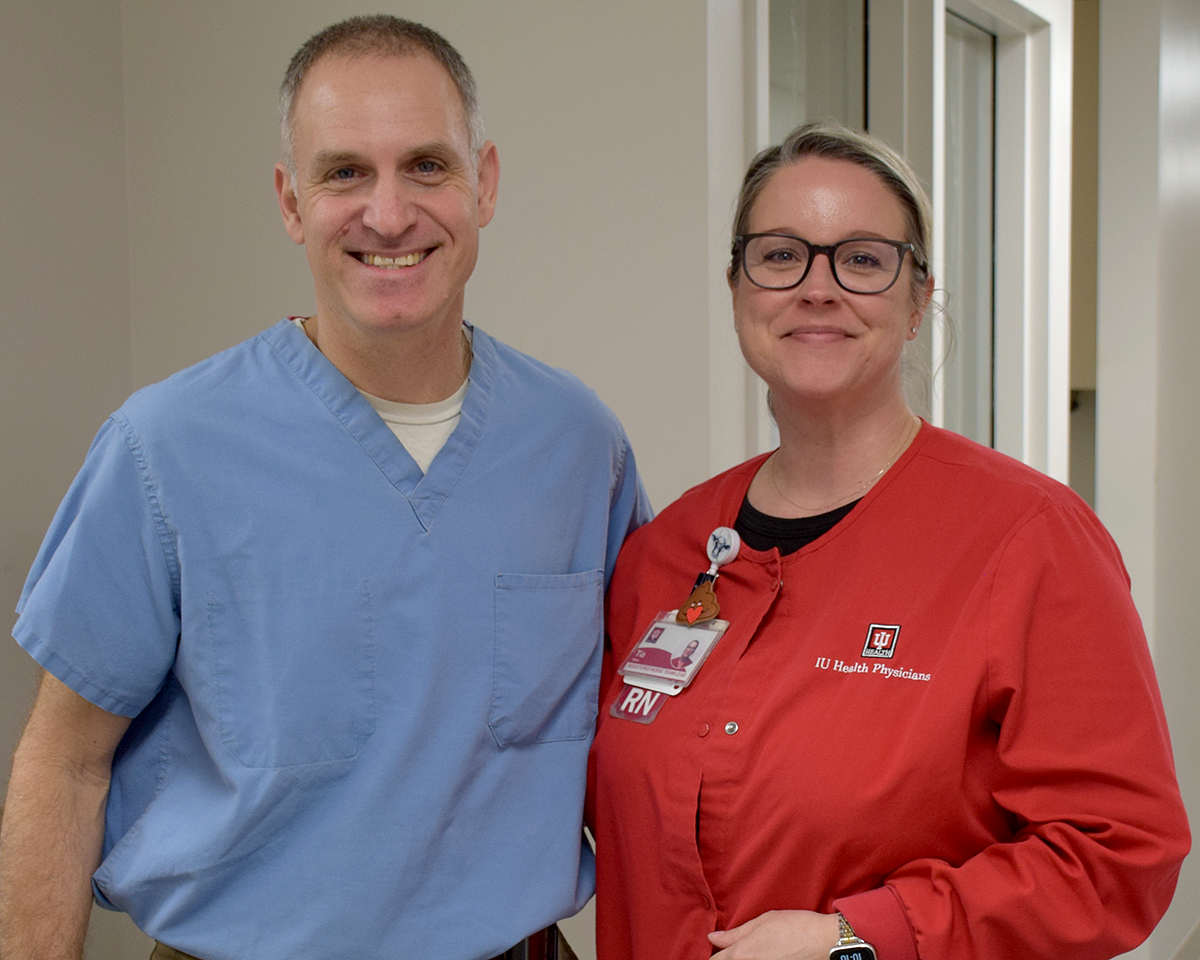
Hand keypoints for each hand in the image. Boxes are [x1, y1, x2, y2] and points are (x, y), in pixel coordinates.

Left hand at [708, 910, 840, 959]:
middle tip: (736, 950)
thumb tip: (713, 938)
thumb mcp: (762, 921)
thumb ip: (735, 933)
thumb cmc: (794, 926)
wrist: (823, 941)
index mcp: (742, 953)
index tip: (718, 951)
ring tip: (753, 953)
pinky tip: (766, 956)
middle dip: (728, 959)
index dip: (715, 955)